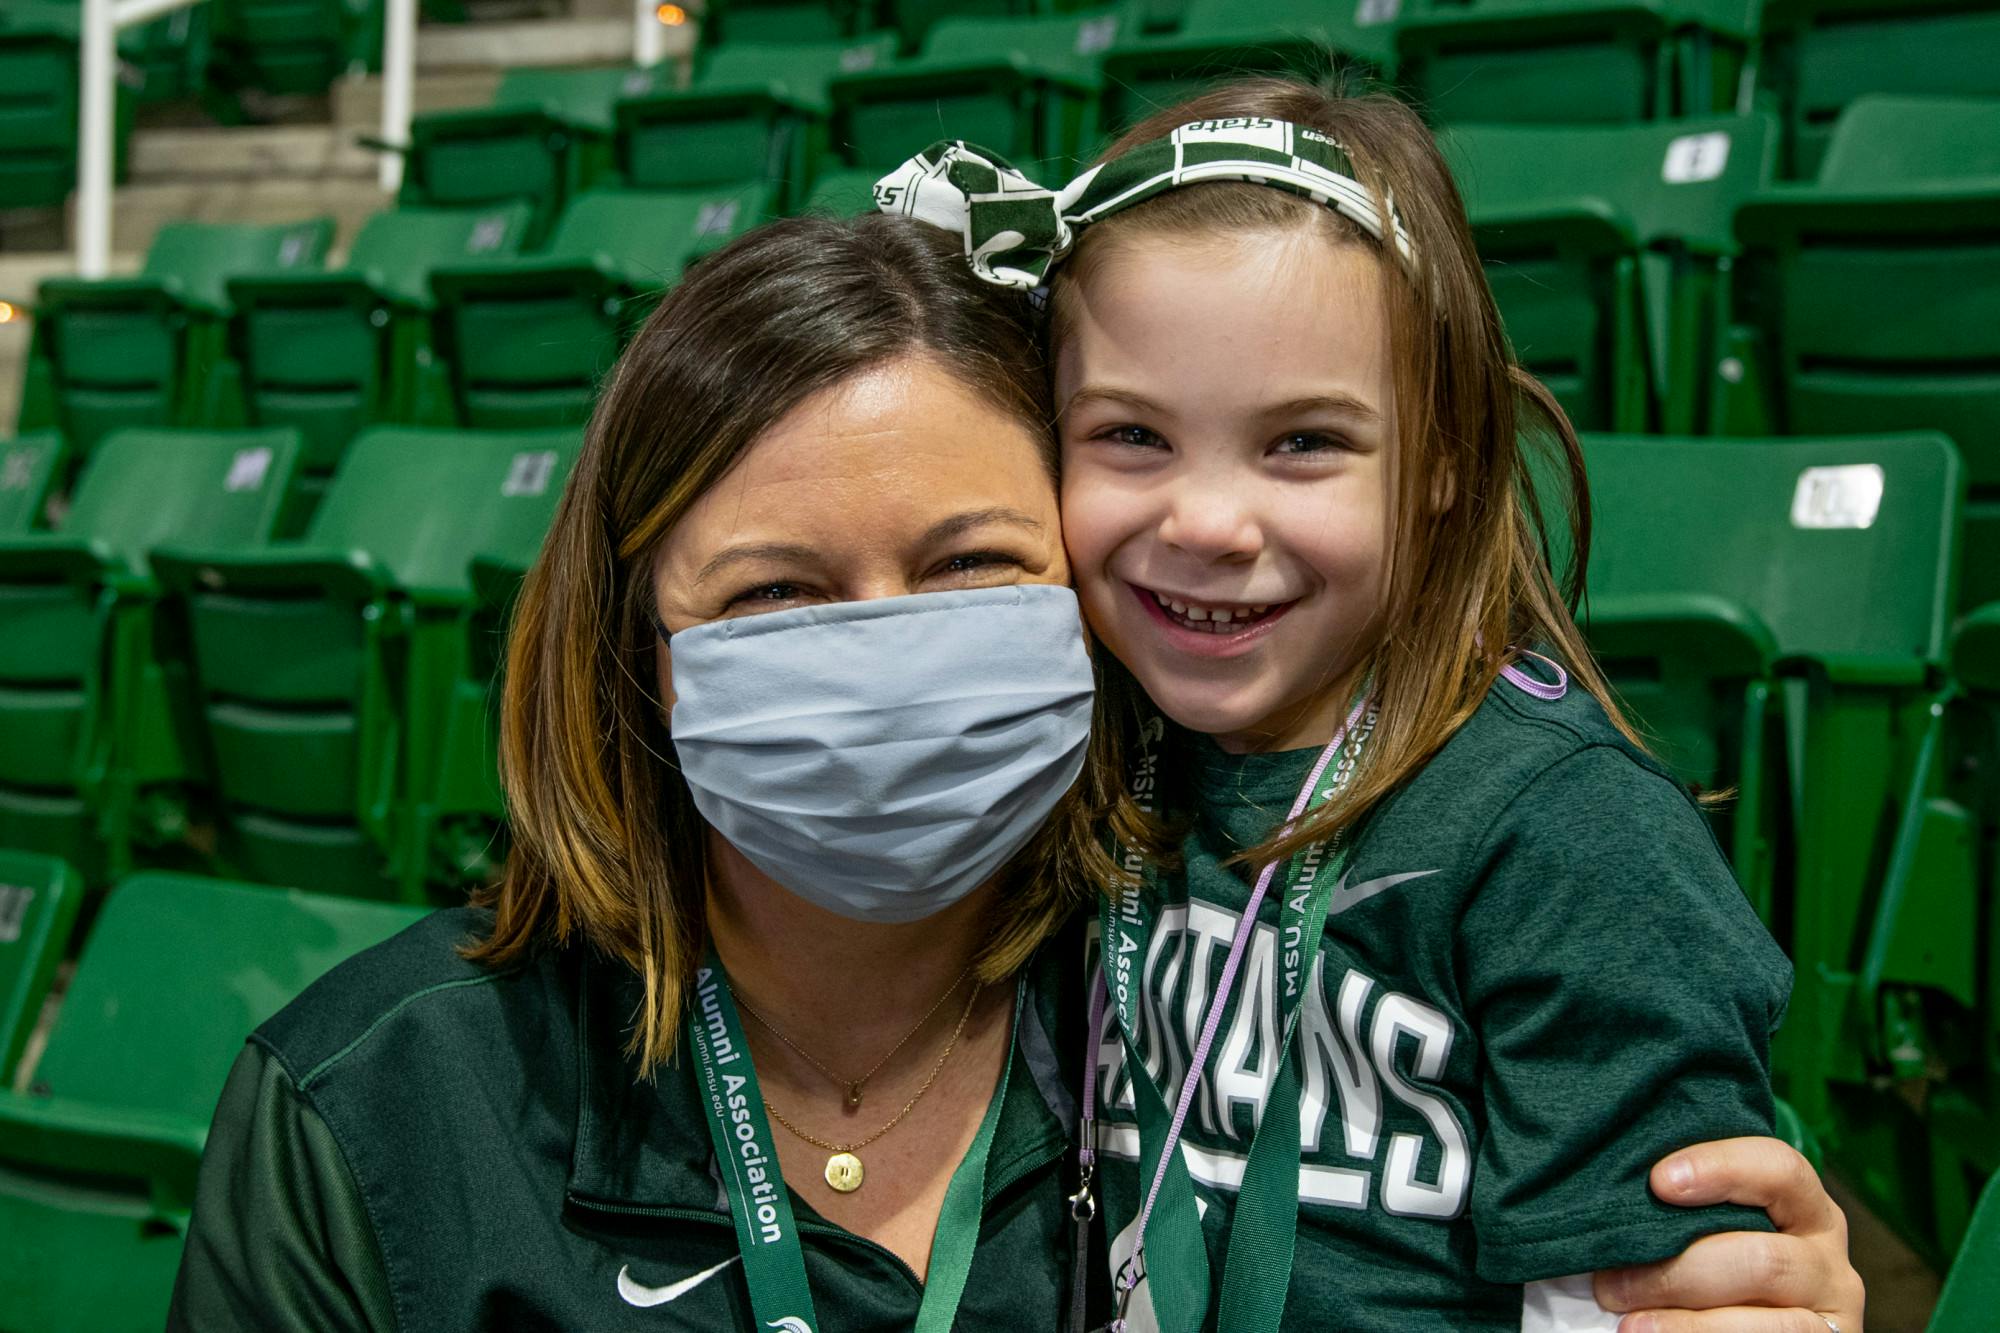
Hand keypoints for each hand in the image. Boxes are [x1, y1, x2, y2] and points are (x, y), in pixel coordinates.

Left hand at [1592, 1137, 1864, 1332]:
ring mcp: (1829, 1313)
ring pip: (1763, 1319)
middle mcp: (1826, 1257)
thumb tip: (1609, 1196)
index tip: (1658, 1182)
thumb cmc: (1705, 1261)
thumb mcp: (1707, 1225)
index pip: (1779, 1168)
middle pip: (1760, 1258)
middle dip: (1676, 1272)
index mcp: (1802, 1205)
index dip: (1720, 1168)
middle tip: (1610, 1284)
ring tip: (1630, 1325)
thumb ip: (1681, 1208)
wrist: (1738, 1318)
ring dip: (1686, 1322)